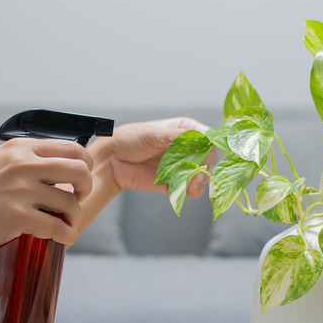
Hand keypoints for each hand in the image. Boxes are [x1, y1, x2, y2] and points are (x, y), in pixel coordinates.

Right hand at [0, 138, 92, 249]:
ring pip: (70, 203)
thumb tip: (60, 162)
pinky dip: (68, 235)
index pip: (72, 148)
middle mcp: (23, 166)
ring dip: (75, 216)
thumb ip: (26, 157)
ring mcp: (21, 191)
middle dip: (86, 187)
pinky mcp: (18, 217)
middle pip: (79, 171)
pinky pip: (58, 227)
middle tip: (80, 197)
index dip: (85, 164)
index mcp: (20, 148)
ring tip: (68, 223)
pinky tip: (66, 237)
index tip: (80, 177)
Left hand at [93, 117, 215, 197]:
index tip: (206, 153)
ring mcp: (181, 167)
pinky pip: (191, 190)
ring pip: (204, 176)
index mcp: (185, 131)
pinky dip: (192, 191)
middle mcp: (186, 149)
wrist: (112, 160)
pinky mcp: (174, 184)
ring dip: (200, 180)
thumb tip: (204, 142)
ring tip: (192, 181)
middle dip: (205, 165)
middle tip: (197, 170)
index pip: (208, 138)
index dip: (211, 146)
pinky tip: (186, 189)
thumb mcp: (155, 134)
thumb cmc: (131, 139)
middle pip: (209, 159)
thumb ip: (180, 138)